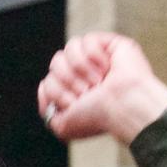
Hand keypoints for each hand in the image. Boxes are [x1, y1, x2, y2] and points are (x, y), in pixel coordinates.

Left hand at [38, 32, 166, 144]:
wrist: (123, 106)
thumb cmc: (97, 118)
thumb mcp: (63, 126)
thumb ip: (46, 109)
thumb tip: (43, 83)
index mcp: (72, 91)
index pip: (48, 81)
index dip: (56, 92)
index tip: (73, 104)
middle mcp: (83, 75)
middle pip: (55, 63)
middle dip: (67, 80)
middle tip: (86, 92)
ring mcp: (96, 58)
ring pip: (68, 49)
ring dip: (80, 68)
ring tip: (97, 81)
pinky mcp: (110, 44)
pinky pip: (86, 40)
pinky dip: (94, 56)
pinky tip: (107, 67)